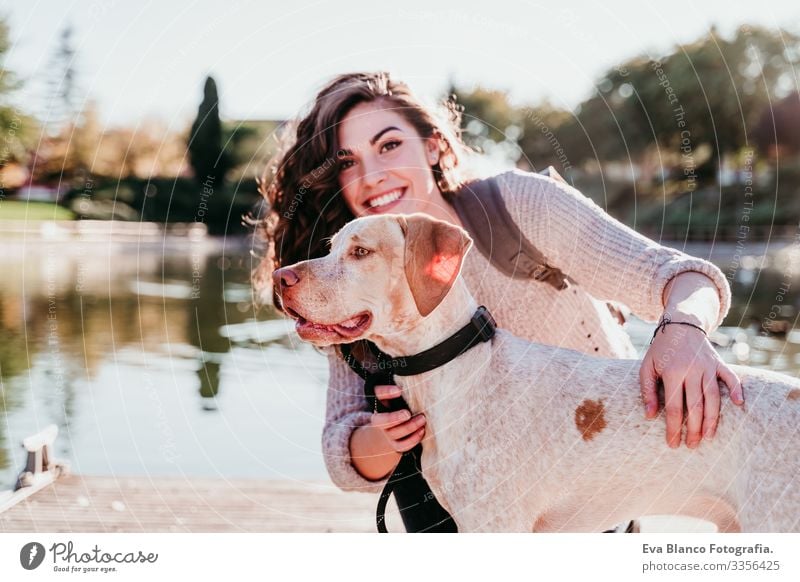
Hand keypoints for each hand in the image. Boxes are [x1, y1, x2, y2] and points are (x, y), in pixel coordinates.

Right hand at [370, 385, 425, 452]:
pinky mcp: (396, 446)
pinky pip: (403, 446)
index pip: (378, 395)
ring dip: (410, 427)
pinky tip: (422, 431)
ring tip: (422, 419)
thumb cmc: (393, 409)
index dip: (386, 392)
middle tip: (407, 414)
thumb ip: (396, 390)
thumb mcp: (391, 398)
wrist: (385, 432)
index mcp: (378, 404)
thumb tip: (406, 386)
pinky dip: (413, 439)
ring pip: (395, 433)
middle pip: (383, 421)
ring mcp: (387, 435)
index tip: (399, 390)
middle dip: (395, 418)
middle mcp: (379, 421)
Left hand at [640, 322, 743, 447]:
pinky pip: (731, 377)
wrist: (680, 324)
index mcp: (672, 373)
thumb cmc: (661, 350)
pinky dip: (736, 390)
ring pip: (713, 397)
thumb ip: (648, 391)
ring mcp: (708, 367)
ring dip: (713, 419)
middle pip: (696, 406)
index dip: (674, 427)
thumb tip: (650, 415)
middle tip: (692, 445)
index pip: (675, 407)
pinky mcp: (719, 363)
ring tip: (708, 437)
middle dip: (694, 429)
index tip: (672, 443)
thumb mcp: (647, 367)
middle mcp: (692, 371)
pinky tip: (739, 404)